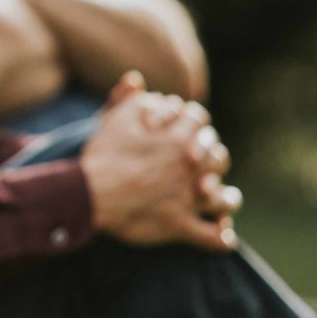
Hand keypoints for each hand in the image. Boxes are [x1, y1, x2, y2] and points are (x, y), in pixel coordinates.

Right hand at [85, 78, 235, 252]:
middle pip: (219, 157)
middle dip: (214, 159)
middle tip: (204, 165)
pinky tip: (223, 237)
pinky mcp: (180, 226)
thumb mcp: (112, 118)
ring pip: (223, 198)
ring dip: (226, 199)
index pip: (201, 122)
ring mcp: (189, 197)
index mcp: (179, 136)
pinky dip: (220, 239)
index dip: (195, 125)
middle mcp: (192, 165)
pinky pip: (211, 237)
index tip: (189, 130)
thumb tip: (135, 78)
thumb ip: (126, 97)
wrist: (90, 192)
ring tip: (225, 200)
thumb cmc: (101, 154)